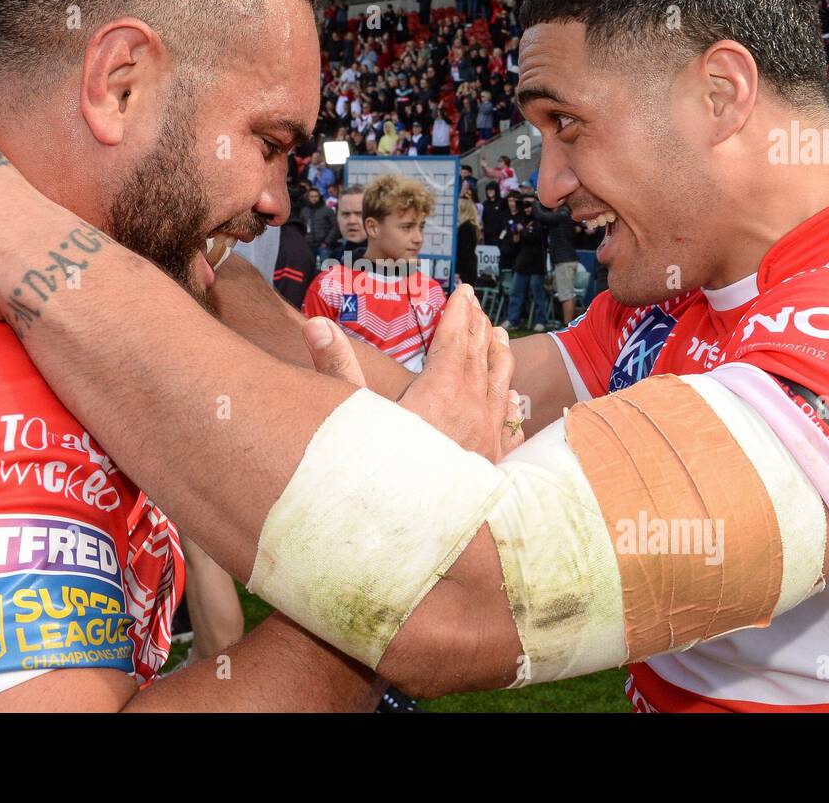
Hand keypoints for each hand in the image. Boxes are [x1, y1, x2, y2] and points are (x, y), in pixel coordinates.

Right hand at [303, 286, 522, 460]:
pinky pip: (509, 420)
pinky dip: (510, 399)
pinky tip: (513, 399)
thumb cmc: (388, 476)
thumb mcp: (358, 418)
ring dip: (499, 354)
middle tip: (477, 305)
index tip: (463, 291)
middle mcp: (473, 408)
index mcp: (442, 390)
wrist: (429, 537)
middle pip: (480, 355)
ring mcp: (489, 436)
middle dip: (477, 326)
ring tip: (499, 335)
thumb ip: (338, 369)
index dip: (458, 312)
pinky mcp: (496, 463)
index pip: (454, 339)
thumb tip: (316, 325)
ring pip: (502, 383)